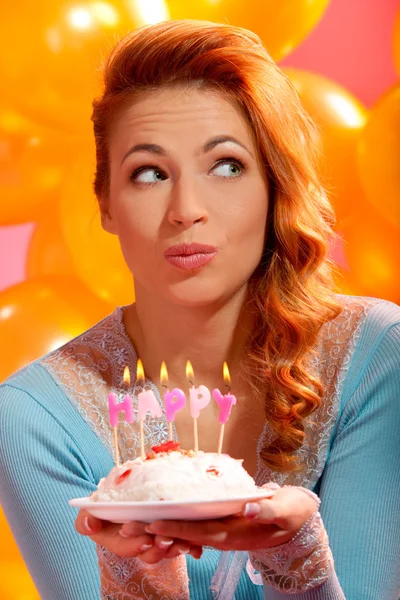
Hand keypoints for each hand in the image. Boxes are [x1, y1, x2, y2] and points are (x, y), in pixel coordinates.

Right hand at [75, 509, 202, 563]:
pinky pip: (180, 542)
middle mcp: (138, 542)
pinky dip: (189, 545)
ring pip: (166, 550)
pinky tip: (196, 545)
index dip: (135, 546)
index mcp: (119, 539)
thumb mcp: (91, 510)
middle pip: (149, 553)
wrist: (123, 494)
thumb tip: (89, 524)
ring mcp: (154, 539)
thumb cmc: (106, 504)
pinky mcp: (169, 532)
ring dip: (175, 548)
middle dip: (159, 549)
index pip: (125, 547)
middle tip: (167, 540)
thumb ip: (85, 519)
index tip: (145, 540)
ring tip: (184, 542)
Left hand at [143, 486, 318, 551]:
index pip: (200, 531)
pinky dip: (174, 527)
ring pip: (186, 533)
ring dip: (160, 530)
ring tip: (132, 524)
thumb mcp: (286, 510)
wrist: (298, 521)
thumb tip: (248, 509)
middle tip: (127, 526)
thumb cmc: (292, 512)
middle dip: (157, 531)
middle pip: (185, 534)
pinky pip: (193, 529)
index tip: (152, 525)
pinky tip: (157, 521)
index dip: (176, 529)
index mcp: (236, 533)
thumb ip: (267, 511)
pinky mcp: (221, 526)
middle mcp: (224, 536)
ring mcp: (221, 533)